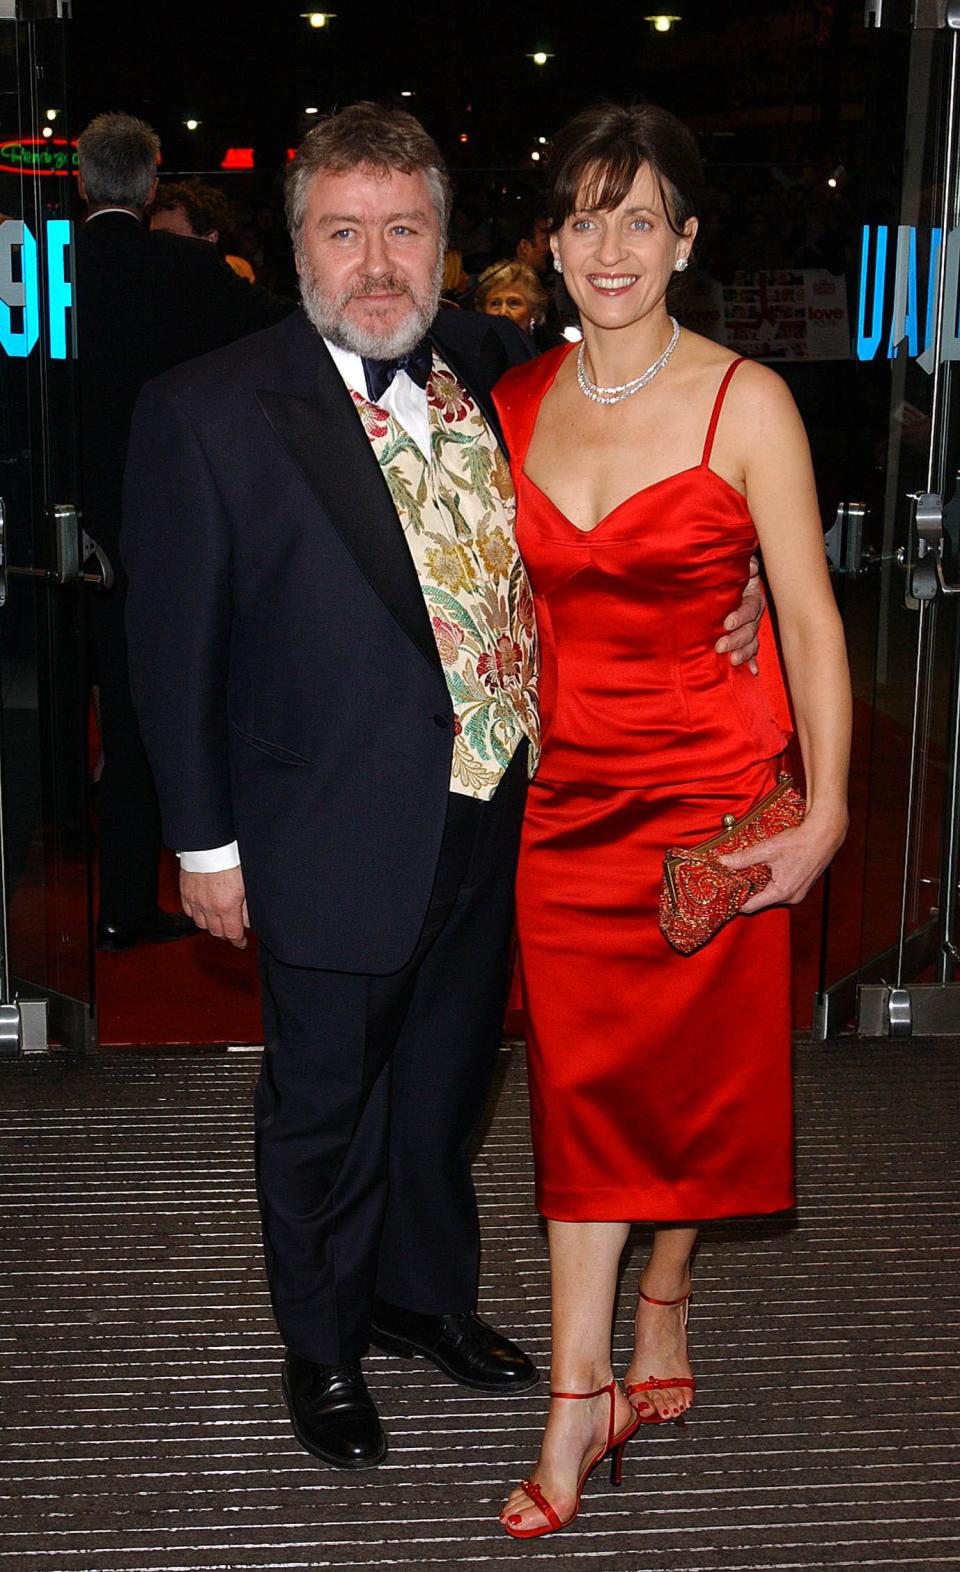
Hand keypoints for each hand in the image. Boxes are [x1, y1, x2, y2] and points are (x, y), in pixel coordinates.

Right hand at [180, 866, 248, 947]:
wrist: (208, 845)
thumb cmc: (231, 860)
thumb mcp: (247, 885)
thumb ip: (247, 907)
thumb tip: (248, 923)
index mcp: (226, 907)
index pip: (232, 934)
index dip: (238, 942)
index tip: (242, 943)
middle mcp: (208, 907)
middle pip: (216, 932)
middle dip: (226, 935)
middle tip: (233, 933)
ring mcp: (195, 900)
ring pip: (201, 924)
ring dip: (211, 926)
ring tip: (219, 922)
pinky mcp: (185, 892)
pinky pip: (189, 912)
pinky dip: (197, 915)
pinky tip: (204, 911)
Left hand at [715, 554, 763, 673]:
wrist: (733, 583)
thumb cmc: (732, 575)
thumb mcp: (736, 568)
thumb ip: (745, 566)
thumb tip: (752, 568)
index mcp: (753, 597)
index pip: (750, 608)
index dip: (740, 616)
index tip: (727, 623)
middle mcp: (755, 615)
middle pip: (750, 629)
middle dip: (736, 640)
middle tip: (720, 647)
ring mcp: (752, 627)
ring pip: (752, 642)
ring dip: (743, 653)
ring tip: (733, 661)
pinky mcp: (747, 638)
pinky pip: (752, 651)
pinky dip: (751, 661)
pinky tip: (752, 671)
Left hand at [721, 811, 847, 913]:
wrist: (825, 834)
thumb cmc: (799, 842)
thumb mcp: (767, 849)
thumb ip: (743, 858)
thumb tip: (723, 861)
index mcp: (781, 893)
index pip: (751, 906)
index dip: (736, 901)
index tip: (724, 895)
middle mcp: (792, 898)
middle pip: (762, 901)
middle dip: (749, 891)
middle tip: (733, 880)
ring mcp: (799, 893)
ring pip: (772, 895)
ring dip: (762, 885)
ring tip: (749, 873)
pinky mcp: (804, 886)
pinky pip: (782, 889)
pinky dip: (773, 882)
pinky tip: (767, 869)